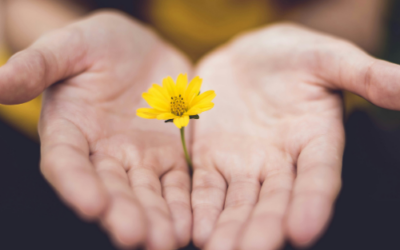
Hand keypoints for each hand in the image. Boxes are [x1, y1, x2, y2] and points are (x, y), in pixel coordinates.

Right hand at [0, 11, 191, 248]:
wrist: (140, 49)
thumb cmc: (98, 45)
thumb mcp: (69, 46)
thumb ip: (39, 65)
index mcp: (70, 131)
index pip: (67, 163)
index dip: (76, 184)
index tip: (91, 205)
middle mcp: (103, 153)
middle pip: (111, 188)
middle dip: (123, 213)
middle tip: (136, 237)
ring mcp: (139, 158)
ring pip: (146, 193)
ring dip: (156, 218)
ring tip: (167, 240)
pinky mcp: (170, 155)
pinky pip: (177, 183)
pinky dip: (183, 203)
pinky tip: (190, 224)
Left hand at [191, 23, 399, 248]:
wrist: (249, 56)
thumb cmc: (295, 55)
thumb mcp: (330, 58)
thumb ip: (366, 76)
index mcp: (315, 141)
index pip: (318, 178)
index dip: (313, 203)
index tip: (303, 230)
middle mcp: (281, 162)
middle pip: (275, 201)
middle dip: (263, 228)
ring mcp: (244, 164)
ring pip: (238, 202)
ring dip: (229, 228)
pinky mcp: (212, 159)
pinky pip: (206, 187)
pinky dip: (201, 207)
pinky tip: (196, 230)